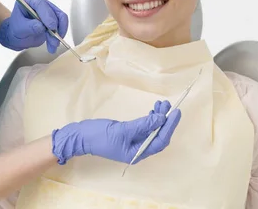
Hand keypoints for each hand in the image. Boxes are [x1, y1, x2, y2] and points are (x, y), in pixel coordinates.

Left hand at [0, 0, 68, 52]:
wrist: (18, 37)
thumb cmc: (16, 29)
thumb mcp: (19, 29)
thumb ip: (29, 26)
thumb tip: (41, 26)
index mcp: (28, 0)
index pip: (40, 4)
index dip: (47, 15)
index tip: (51, 27)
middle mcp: (40, 4)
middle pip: (53, 11)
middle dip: (55, 27)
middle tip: (54, 40)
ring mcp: (48, 11)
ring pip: (60, 19)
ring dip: (59, 33)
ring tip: (53, 45)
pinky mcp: (54, 20)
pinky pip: (61, 26)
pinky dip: (59, 36)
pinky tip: (53, 45)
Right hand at [51, 100, 180, 164]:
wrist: (82, 136)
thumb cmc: (99, 136)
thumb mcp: (122, 130)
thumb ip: (142, 125)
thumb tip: (161, 119)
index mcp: (137, 153)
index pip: (159, 141)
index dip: (169, 127)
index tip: (176, 113)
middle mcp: (138, 149)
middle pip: (158, 136)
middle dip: (165, 121)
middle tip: (168, 105)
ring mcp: (134, 141)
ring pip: (152, 129)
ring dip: (158, 117)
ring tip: (161, 104)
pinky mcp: (130, 133)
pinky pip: (145, 126)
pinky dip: (150, 118)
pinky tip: (153, 110)